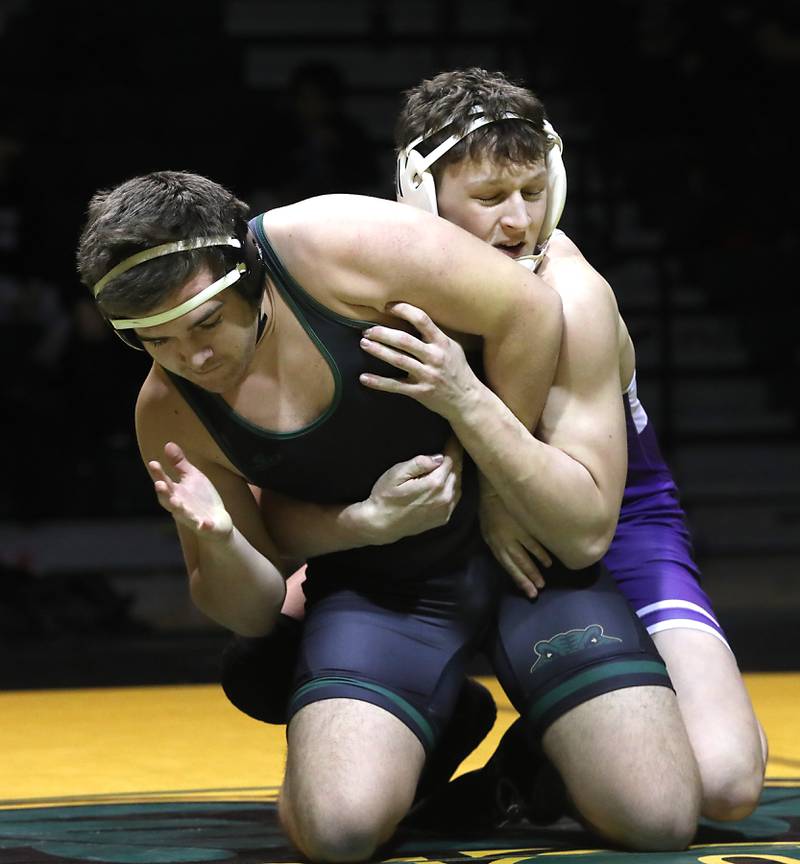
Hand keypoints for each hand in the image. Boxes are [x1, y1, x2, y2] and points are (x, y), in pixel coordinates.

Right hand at [146, 442, 232, 539]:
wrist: (218, 520)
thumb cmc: (201, 497)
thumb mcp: (191, 477)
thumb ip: (179, 463)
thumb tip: (168, 444)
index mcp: (176, 492)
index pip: (164, 482)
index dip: (158, 473)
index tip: (153, 463)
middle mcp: (180, 506)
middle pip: (168, 500)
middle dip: (163, 493)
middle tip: (159, 484)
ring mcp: (191, 517)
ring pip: (182, 514)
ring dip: (178, 508)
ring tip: (174, 502)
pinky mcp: (205, 526)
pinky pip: (203, 526)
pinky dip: (203, 525)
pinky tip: (204, 523)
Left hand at [358, 302, 482, 419]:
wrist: (467, 400)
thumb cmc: (457, 370)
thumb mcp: (452, 348)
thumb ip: (434, 335)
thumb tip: (412, 317)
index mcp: (442, 343)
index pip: (422, 320)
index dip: (404, 310)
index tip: (388, 306)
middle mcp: (435, 357)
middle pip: (405, 341)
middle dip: (383, 333)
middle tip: (368, 330)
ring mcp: (427, 375)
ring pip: (399, 360)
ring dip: (379, 351)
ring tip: (364, 344)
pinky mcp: (420, 392)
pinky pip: (396, 386)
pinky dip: (379, 382)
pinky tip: (364, 378)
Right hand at [358, 438, 462, 543]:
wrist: (381, 525)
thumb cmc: (385, 496)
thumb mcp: (396, 474)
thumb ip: (419, 463)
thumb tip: (439, 456)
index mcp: (435, 483)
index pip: (452, 459)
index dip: (453, 446)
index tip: (453, 436)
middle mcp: (445, 497)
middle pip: (457, 471)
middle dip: (455, 457)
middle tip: (453, 444)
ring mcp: (445, 509)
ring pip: (458, 484)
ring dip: (455, 472)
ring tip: (449, 461)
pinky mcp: (443, 518)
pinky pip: (455, 497)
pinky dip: (453, 487)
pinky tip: (446, 481)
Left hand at [479, 485, 550, 598]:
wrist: (495, 490)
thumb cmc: (491, 508)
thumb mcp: (488, 528)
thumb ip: (497, 542)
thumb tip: (506, 555)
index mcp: (493, 543)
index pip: (506, 565)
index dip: (516, 578)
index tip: (526, 590)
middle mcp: (502, 543)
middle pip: (515, 566)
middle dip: (525, 580)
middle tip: (535, 592)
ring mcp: (513, 536)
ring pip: (524, 558)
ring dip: (533, 571)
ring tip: (542, 582)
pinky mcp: (523, 527)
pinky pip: (533, 544)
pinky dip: (540, 554)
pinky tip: (548, 563)